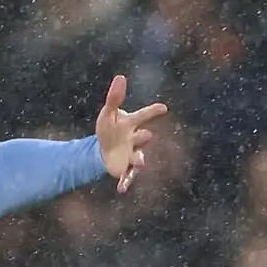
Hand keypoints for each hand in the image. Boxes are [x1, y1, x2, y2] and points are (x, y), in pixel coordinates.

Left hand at [95, 74, 167, 193]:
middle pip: (143, 137)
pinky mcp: (125, 169)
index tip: (163, 108)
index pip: (143, 115)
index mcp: (132, 124)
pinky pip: (128, 176)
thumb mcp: (108, 114)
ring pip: (139, 157)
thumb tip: (121, 76)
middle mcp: (135, 139)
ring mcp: (132, 154)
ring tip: (140, 163)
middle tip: (146, 135)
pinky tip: (121, 190)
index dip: (152, 111)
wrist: (103, 151)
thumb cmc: (109, 130)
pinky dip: (126, 182)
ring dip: (140, 160)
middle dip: (144, 137)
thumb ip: (114, 98)